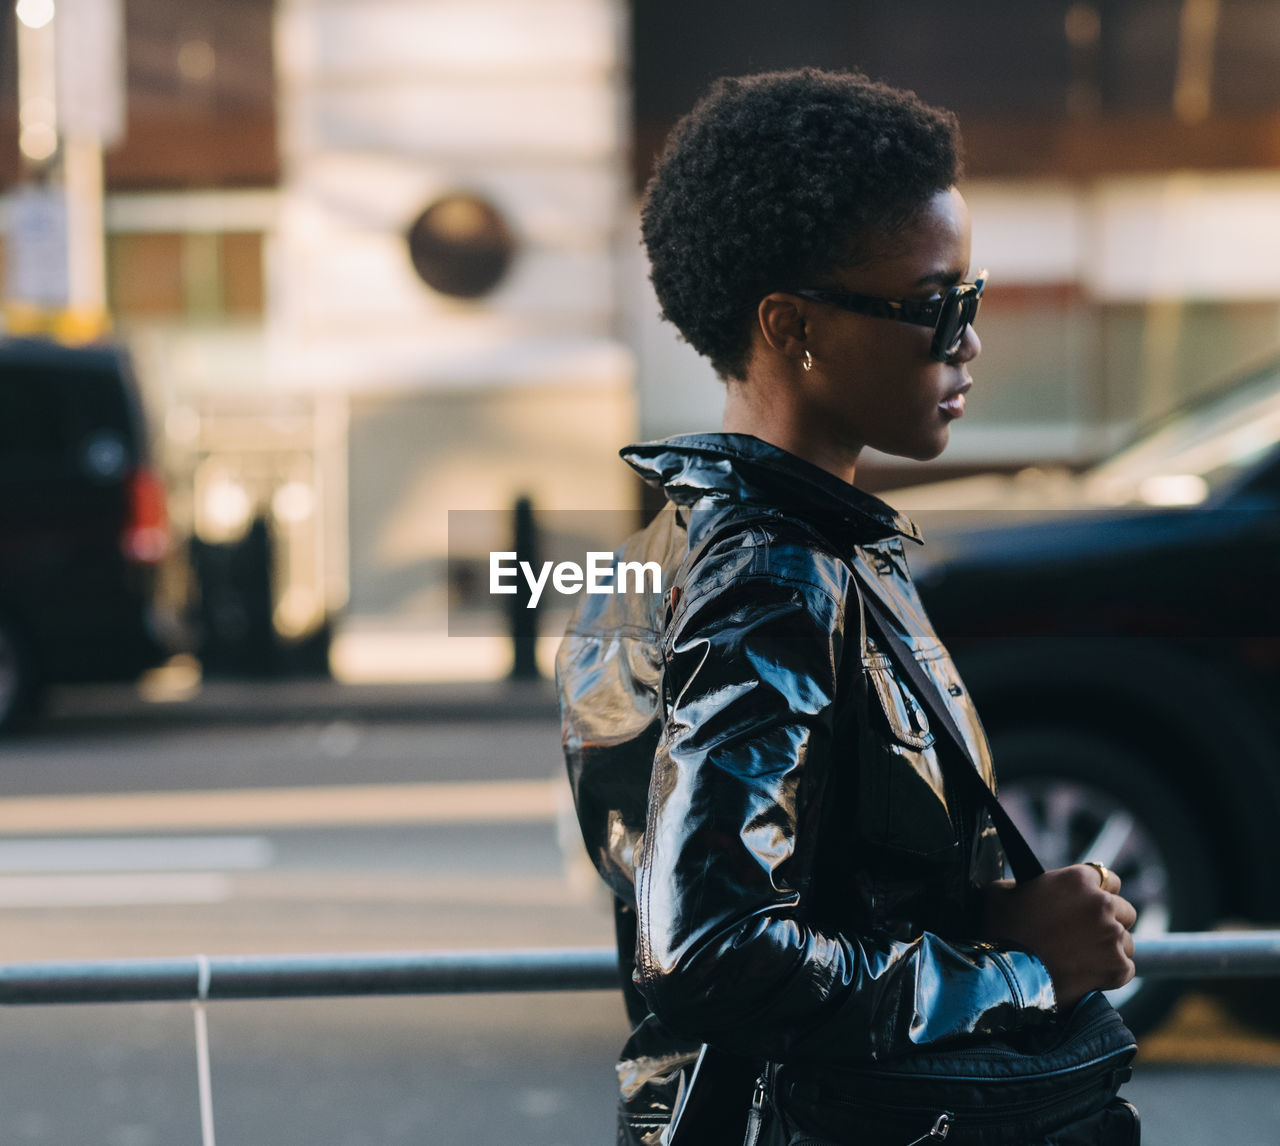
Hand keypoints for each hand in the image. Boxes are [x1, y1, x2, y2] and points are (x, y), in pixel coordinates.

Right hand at [981, 864, 1137, 1009]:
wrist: (1008, 975)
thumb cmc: (1001, 931)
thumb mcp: (1002, 892)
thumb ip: (1024, 883)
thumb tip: (1027, 886)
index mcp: (1077, 879)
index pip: (1109, 879)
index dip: (1100, 893)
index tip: (1090, 905)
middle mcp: (1101, 903)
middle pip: (1124, 910)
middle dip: (1109, 921)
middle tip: (1086, 934)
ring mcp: (1112, 935)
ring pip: (1126, 941)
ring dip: (1110, 948)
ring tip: (1084, 958)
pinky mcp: (1117, 966)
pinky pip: (1126, 968)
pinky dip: (1111, 973)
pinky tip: (1089, 974)